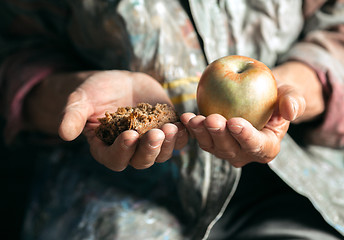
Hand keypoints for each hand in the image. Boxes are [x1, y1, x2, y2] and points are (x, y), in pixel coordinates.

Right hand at [25, 70, 188, 170]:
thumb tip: (64, 134)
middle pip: (142, 161)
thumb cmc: (97, 90)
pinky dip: (183, 134)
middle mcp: (131, 151)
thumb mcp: (81, 100)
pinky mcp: (167, 130)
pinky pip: (178, 138)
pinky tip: (186, 122)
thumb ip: (73, 116)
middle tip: (156, 133)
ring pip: (162, 153)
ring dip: (168, 144)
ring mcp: (151, 142)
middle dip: (150, 149)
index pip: (115, 159)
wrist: (121, 82)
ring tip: (171, 127)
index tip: (130, 135)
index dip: (123, 151)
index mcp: (108, 148)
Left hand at [181, 61, 321, 166]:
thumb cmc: (276, 96)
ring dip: (202, 134)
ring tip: (194, 119)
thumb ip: (294, 101)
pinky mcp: (212, 141)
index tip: (235, 122)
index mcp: (267, 148)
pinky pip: (201, 137)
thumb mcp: (290, 94)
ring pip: (212, 146)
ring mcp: (226, 150)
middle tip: (212, 119)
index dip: (245, 137)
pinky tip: (186, 117)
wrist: (257, 96)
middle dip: (220, 136)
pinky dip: (193, 128)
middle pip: (231, 150)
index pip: (257, 146)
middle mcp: (245, 154)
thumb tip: (290, 111)